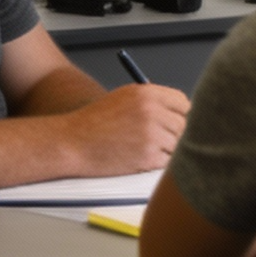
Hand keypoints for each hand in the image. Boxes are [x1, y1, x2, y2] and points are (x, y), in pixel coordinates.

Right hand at [63, 85, 187, 174]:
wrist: (71, 143)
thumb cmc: (95, 122)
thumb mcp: (124, 97)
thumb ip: (154, 99)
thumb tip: (182, 109)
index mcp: (148, 94)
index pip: (184, 103)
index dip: (179, 114)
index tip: (173, 120)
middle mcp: (152, 112)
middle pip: (184, 124)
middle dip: (173, 133)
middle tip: (157, 138)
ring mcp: (151, 135)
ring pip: (177, 144)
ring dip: (165, 148)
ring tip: (141, 147)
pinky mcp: (148, 157)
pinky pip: (167, 161)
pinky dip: (157, 162)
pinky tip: (138, 157)